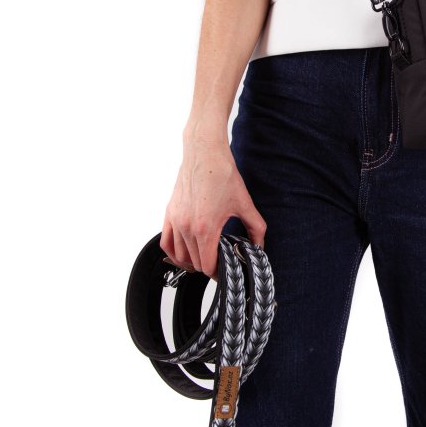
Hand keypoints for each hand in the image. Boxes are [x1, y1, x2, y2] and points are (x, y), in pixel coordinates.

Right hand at [160, 136, 266, 279]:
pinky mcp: (170, 213)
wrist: (205, 153)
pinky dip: (174, 252)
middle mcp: (187, 227)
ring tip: (205, 258)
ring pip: (179, 255)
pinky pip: (166, 241)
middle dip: (208, 266)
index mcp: (205, 228)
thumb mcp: (244, 204)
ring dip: (191, 261)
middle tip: (221, 263)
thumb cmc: (222, 175)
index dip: (218, 272)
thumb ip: (255, 228)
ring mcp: (176, 220)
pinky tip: (185, 252)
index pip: (206, 265)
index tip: (226, 271)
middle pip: (193, 262)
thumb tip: (259, 245)